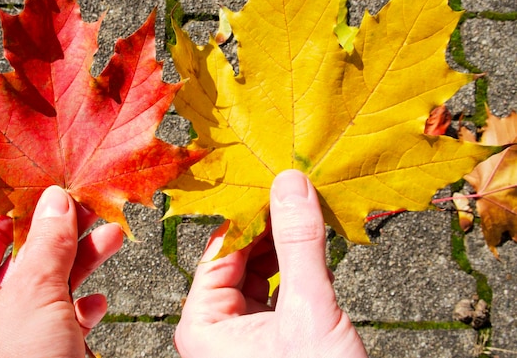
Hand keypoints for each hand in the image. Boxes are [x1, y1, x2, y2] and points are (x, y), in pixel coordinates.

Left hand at [0, 186, 123, 357]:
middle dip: (64, 233)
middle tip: (95, 207)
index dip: (25, 208)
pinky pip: (60, 325)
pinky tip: (97, 303)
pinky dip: (82, 311)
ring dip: (82, 264)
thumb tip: (56, 200)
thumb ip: (47, 245)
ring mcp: (10, 340)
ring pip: (49, 289)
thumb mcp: (32, 297)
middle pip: (25, 258)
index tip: (57, 187)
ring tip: (114, 237)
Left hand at [175, 169, 366, 357]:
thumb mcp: (308, 311)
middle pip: (239, 257)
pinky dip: (296, 268)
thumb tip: (290, 185)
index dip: (251, 212)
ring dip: (286, 244)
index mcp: (202, 324)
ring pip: (260, 271)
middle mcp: (215, 327)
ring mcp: (243, 333)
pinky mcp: (271, 337)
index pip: (220, 249)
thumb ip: (298, 245)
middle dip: (270, 226)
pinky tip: (314, 247)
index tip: (277, 180)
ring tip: (310, 212)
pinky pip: (278, 289)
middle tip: (298, 191)